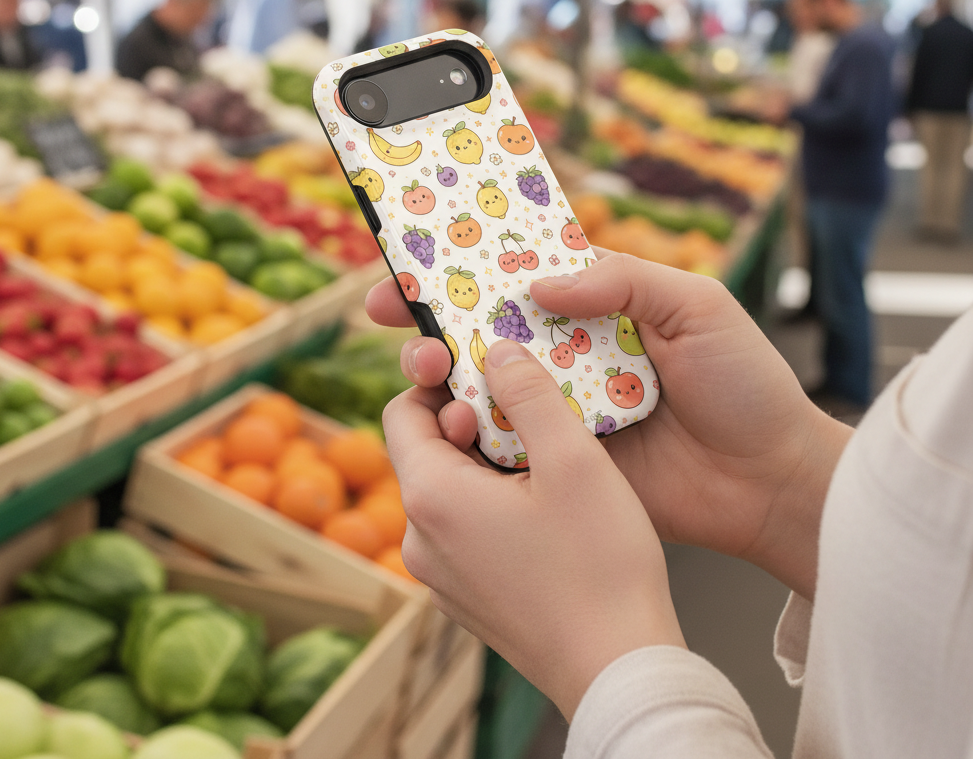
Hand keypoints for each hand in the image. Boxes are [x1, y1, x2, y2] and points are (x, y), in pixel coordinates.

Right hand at [367, 252, 850, 598]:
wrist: (770, 482)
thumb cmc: (745, 384)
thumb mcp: (696, 305)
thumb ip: (622, 279)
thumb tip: (538, 281)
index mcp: (599, 308)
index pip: (520, 276)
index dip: (466, 266)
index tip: (414, 263)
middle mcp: (568, 355)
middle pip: (486, 329)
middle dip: (431, 319)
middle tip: (391, 316)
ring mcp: (561, 409)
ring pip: (484, 384)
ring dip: (442, 374)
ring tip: (424, 369)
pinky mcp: (560, 460)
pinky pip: (505, 441)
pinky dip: (472, 430)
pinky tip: (450, 421)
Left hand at [382, 338, 684, 721]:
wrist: (618, 672)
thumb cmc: (599, 566)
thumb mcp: (572, 459)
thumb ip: (528, 392)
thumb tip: (497, 348)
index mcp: (431, 497)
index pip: (402, 412)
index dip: (440, 382)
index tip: (486, 371)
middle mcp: (419, 539)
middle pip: (426, 450)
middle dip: (471, 419)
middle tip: (527, 412)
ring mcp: (440, 576)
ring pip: (447, 489)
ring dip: (485, 461)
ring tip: (543, 459)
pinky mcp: (465, 597)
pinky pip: (463, 529)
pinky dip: (490, 502)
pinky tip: (543, 507)